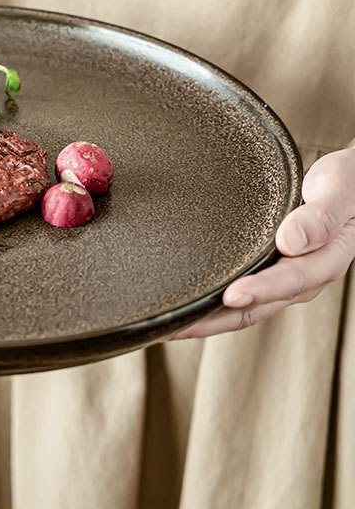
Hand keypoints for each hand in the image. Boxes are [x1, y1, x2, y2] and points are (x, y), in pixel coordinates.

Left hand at [174, 145, 354, 338]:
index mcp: (324, 260)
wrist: (349, 183)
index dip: (258, 290)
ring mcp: (282, 276)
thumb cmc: (345, 183)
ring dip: (207, 318)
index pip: (287, 282)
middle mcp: (302, 277)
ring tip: (170, 324)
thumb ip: (319, 217)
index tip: (228, 296)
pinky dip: (213, 302)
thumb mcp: (338, 191)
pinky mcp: (268, 270)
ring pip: (243, 308)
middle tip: (176, 326)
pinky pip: (239, 292)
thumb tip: (291, 240)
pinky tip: (188, 302)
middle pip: (255, 308)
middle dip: (214, 321)